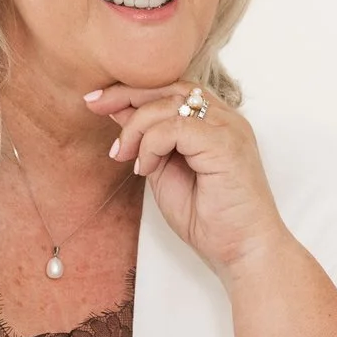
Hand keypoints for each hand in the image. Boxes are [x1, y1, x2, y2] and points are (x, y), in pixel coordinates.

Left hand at [85, 80, 289, 278]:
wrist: (242, 251)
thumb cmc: (208, 218)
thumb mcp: (163, 170)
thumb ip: (147, 140)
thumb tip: (118, 111)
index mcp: (214, 122)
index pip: (171, 88)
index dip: (132, 91)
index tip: (97, 103)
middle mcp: (225, 118)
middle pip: (170, 85)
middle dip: (126, 94)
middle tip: (94, 107)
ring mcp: (229, 128)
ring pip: (170, 103)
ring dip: (136, 127)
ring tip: (124, 157)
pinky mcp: (227, 145)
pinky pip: (178, 126)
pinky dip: (152, 144)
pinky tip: (146, 168)